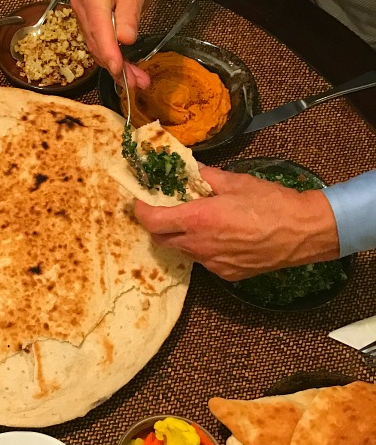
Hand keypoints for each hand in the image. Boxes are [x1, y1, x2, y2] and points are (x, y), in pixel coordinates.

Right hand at [71, 0, 167, 88]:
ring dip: (117, 67)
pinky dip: (115, 59)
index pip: (99, 29)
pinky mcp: (90, 24)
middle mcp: (82, 5)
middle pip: (98, 44)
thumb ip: (130, 13)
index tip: (119, 69)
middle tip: (136, 82)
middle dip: (116, 66)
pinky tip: (127, 71)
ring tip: (136, 81)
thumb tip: (125, 40)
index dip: (109, 53)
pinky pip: (101, 46)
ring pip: (99, 49)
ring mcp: (84, 16)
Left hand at [134, 166, 339, 279]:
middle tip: (167, 208)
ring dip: (180, 236)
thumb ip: (205, 177)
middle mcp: (198, 245)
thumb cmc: (271, 203)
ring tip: (198, 221)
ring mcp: (210, 263)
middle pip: (161, 238)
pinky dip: (202, 248)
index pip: (152, 220)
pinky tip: (219, 236)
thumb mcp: (235, 182)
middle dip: (158, 224)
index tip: (141, 200)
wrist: (302, 234)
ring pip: (182, 250)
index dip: (141, 210)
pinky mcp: (224, 274)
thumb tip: (189, 170)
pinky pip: (202, 261)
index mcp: (197, 219)